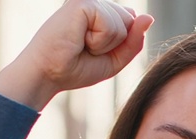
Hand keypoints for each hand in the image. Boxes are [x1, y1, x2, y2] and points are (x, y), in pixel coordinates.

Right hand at [0, 0, 153, 109]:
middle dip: (114, 44)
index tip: (93, 51)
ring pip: (124, 24)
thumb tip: (148, 17)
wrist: (47, 74)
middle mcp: (96, 2)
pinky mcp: (83, 2)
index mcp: (101, 11)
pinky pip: (112, 26)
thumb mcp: (114, 60)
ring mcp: (89, 0)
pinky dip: (99, 41)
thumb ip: (134, 41)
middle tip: (85, 49)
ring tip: (81, 44)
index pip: (132, 21)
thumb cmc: (74, 68)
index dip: (120, 44)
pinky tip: (79, 39)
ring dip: (105, 44)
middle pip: (131, 22)